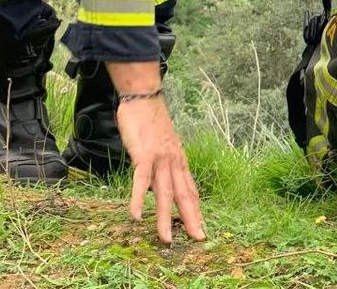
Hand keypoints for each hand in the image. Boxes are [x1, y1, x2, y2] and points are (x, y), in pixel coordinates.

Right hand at [108, 61, 204, 244]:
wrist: (144, 98)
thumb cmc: (151, 123)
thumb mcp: (163, 147)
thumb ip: (164, 166)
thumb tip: (157, 186)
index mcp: (179, 162)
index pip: (190, 191)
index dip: (196, 211)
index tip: (201, 229)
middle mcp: (174, 162)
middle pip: (184, 195)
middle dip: (191, 219)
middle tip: (198, 239)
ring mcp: (160, 159)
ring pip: (164, 193)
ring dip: (164, 218)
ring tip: (166, 239)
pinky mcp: (144, 155)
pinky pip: (141, 180)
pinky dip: (137, 198)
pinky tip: (135, 215)